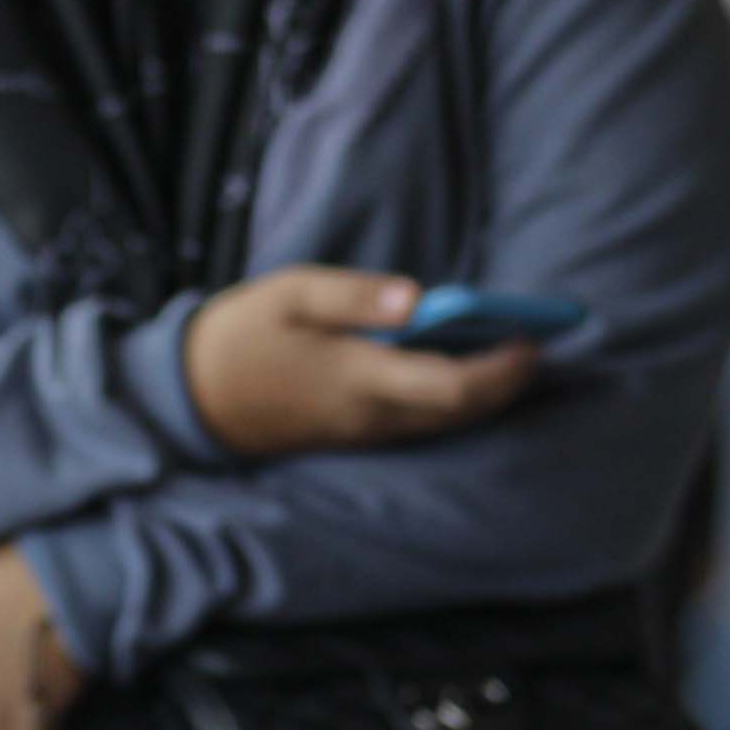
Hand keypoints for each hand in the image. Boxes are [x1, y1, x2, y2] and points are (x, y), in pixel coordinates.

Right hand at [179, 267, 540, 459]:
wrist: (190, 399)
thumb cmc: (241, 337)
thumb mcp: (290, 294)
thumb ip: (356, 296)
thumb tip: (417, 298)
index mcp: (358, 377)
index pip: (449, 386)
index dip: (501, 369)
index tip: (532, 338)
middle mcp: (368, 415)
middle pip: (459, 412)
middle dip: (507, 382)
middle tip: (539, 341)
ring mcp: (362, 432)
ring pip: (443, 422)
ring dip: (485, 394)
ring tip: (516, 352)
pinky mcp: (355, 434)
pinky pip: (421, 423)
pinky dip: (454, 400)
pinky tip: (467, 369)